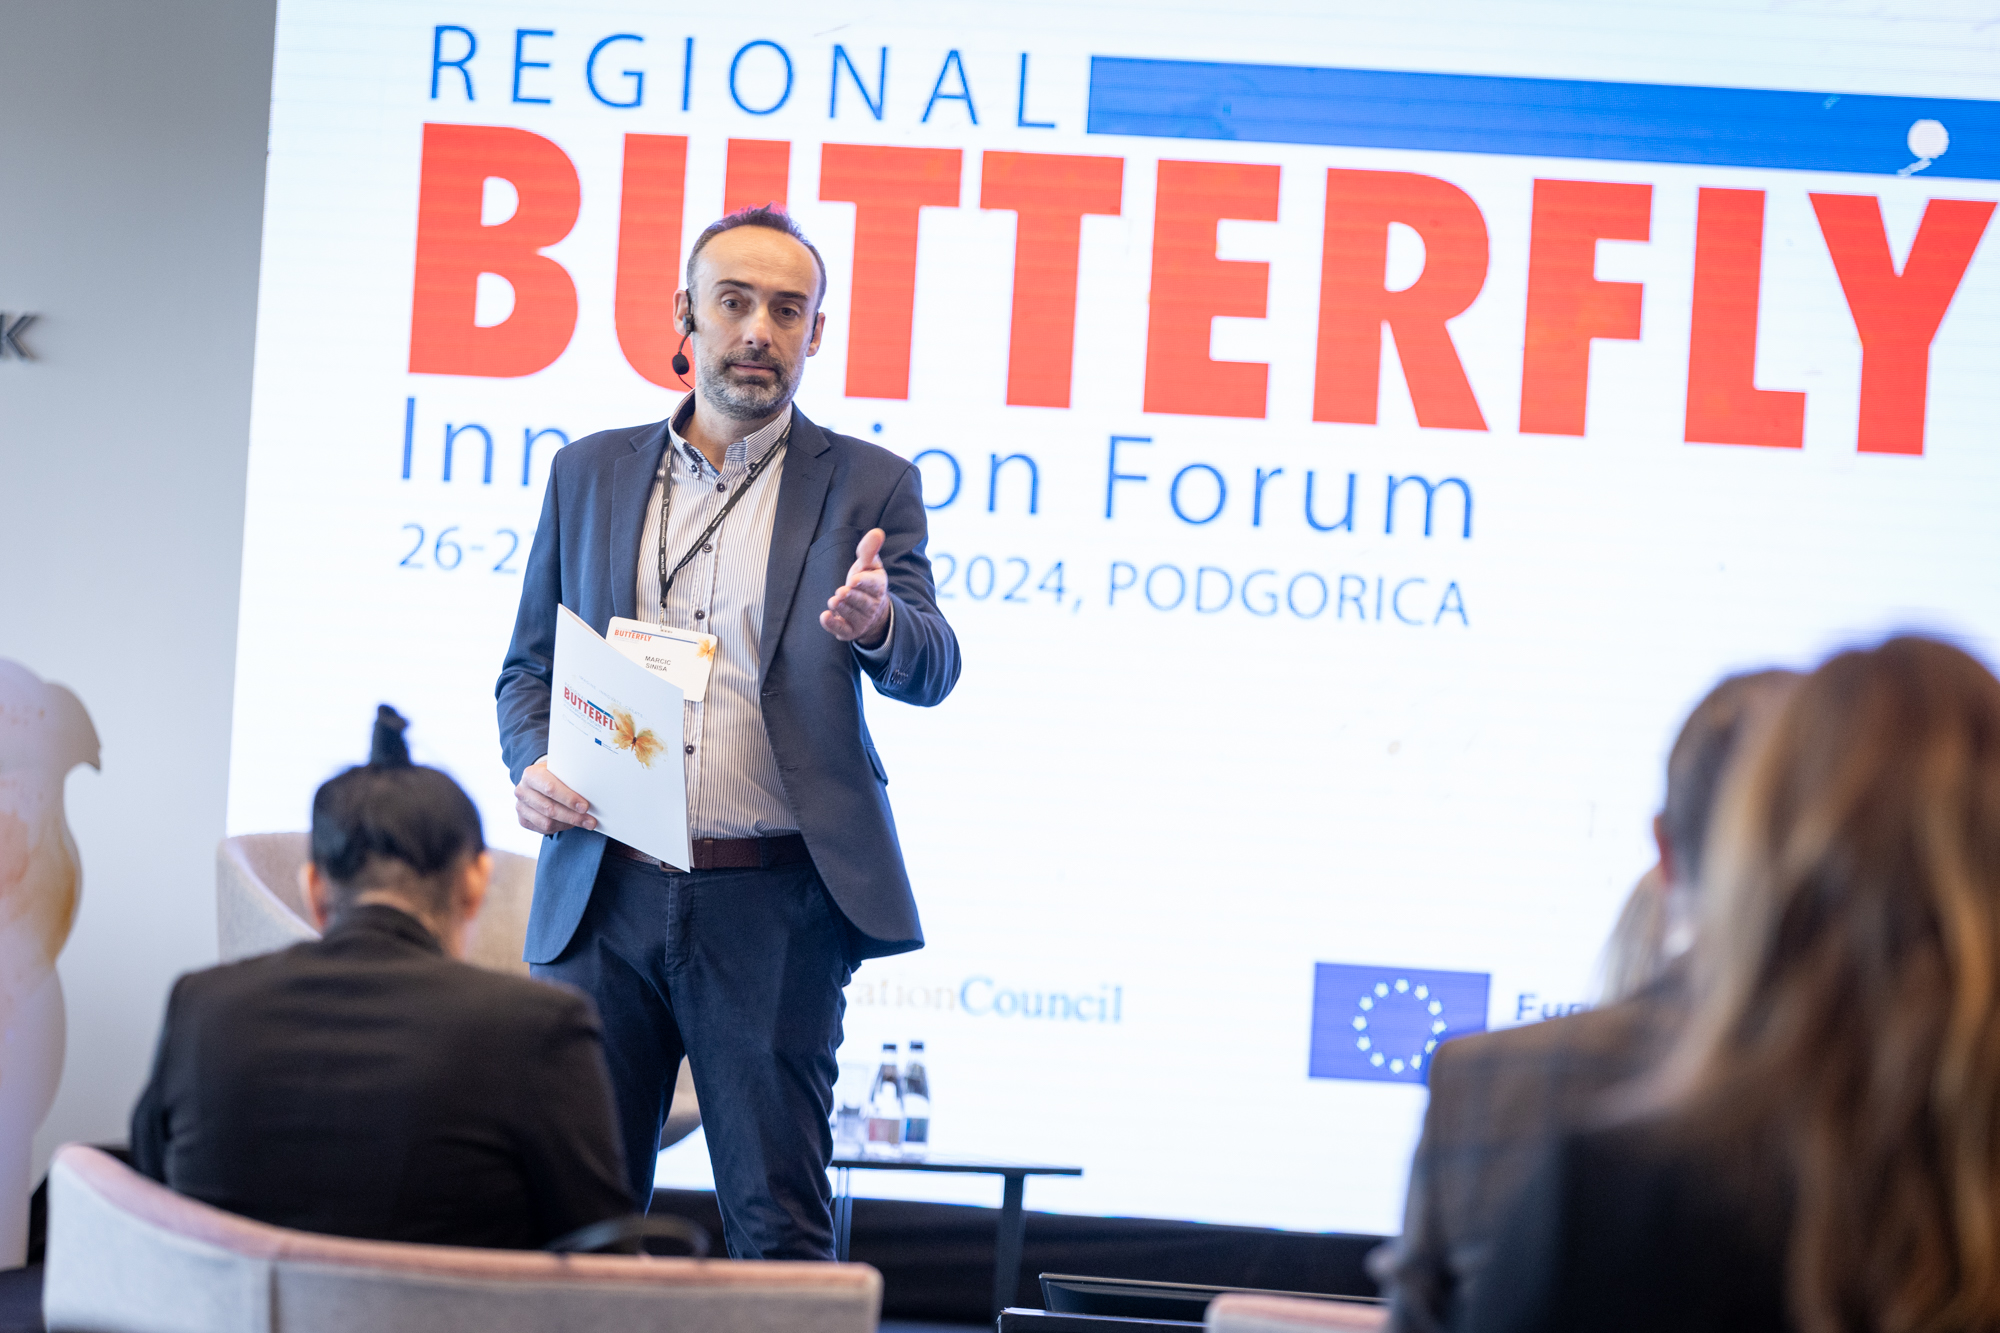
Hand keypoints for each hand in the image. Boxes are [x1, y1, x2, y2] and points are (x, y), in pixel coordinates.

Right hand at [515, 758, 595, 834]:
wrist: (539, 780)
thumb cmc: (554, 775)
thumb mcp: (561, 770)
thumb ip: (571, 779)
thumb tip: (592, 793)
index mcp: (531, 774)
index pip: (550, 788)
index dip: (569, 799)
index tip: (585, 807)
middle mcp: (522, 791)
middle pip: (549, 808)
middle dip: (573, 816)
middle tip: (591, 821)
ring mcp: (521, 807)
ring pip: (547, 822)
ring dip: (569, 824)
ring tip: (584, 823)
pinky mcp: (523, 820)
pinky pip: (544, 829)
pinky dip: (560, 828)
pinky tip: (570, 823)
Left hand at [820, 528, 890, 646]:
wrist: (870, 611)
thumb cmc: (866, 582)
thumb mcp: (869, 565)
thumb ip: (869, 550)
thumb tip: (877, 532)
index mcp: (878, 586)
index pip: (874, 585)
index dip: (864, 583)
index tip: (854, 579)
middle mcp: (872, 605)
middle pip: (863, 602)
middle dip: (852, 597)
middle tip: (841, 592)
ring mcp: (861, 620)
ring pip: (853, 615)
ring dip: (843, 609)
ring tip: (834, 601)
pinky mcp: (849, 631)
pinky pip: (842, 631)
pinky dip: (833, 625)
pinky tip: (825, 616)